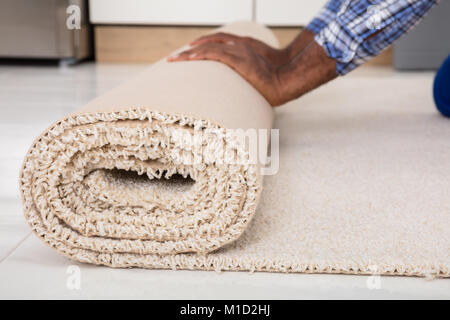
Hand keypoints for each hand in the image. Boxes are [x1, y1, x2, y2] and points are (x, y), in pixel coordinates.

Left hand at [167, 32, 286, 105]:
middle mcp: (239, 45)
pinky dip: (201, 54)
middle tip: (174, 58)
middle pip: (209, 42)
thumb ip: (245, 76)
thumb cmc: (275, 81)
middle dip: (190, 50)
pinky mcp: (239, 58)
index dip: (201, 45)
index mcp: (243, 47)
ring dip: (189, 53)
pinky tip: (189, 58)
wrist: (286, 80)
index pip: (217, 42)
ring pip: (208, 47)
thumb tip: (235, 92)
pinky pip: (215, 53)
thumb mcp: (257, 76)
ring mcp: (239, 50)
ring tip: (174, 59)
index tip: (188, 52)